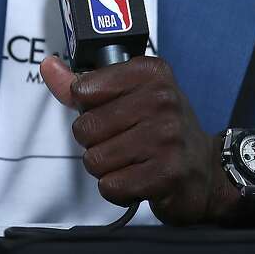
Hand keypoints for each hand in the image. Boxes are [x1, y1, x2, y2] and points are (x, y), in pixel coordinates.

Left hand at [40, 54, 232, 224]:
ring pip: (95, 159)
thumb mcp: (128, 95)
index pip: (84, 88)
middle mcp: (162, 99)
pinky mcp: (166, 173)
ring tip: (132, 160)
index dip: (89, 107)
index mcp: (150, 72)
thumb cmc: (162, 129)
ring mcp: (166, 136)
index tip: (112, 110)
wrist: (206, 170)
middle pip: (85, 127)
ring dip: (107, 168)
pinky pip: (110, 186)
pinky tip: (138, 178)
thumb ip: (84, 84)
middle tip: (124, 141)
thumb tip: (48, 66)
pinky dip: (118, 189)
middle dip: (95, 143)